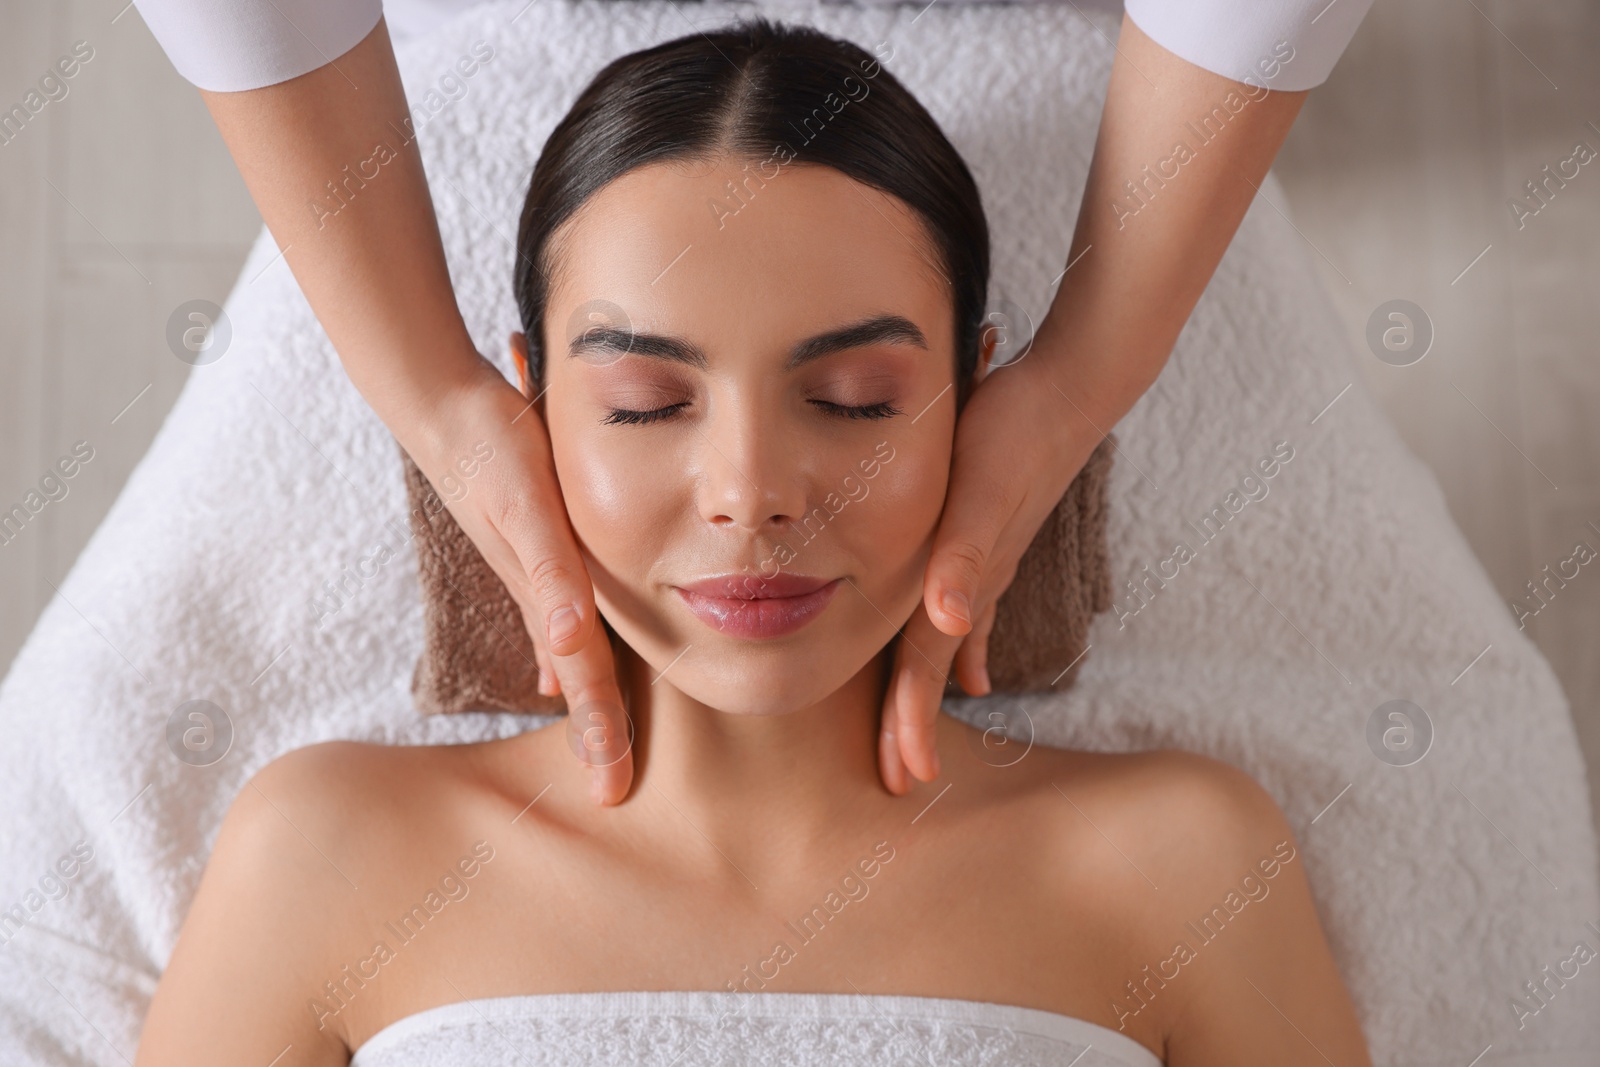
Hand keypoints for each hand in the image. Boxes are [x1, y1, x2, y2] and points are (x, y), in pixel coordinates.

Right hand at [412, 352, 632, 804]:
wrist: (445, 404)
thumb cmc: (492, 450)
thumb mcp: (527, 509)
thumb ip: (548, 575)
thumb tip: (569, 644)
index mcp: (551, 594)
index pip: (587, 678)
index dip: (602, 732)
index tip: (612, 794)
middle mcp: (543, 590)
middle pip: (579, 675)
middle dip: (596, 733)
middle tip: (610, 794)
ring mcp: (532, 570)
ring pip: (567, 650)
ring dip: (585, 698)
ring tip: (597, 745)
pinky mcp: (527, 544)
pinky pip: (551, 611)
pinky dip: (562, 649)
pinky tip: (560, 665)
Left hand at [876, 351, 1102, 793]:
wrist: (1067, 390)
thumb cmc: (1013, 435)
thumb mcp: (979, 489)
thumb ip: (964, 556)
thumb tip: (950, 623)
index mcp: (959, 579)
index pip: (926, 664)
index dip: (909, 719)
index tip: (904, 774)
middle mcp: (972, 580)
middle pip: (932, 665)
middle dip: (913, 724)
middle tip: (899, 779)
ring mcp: (984, 563)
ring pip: (946, 643)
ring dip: (931, 693)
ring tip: (918, 742)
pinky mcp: (989, 538)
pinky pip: (970, 606)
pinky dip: (963, 645)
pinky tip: (967, 669)